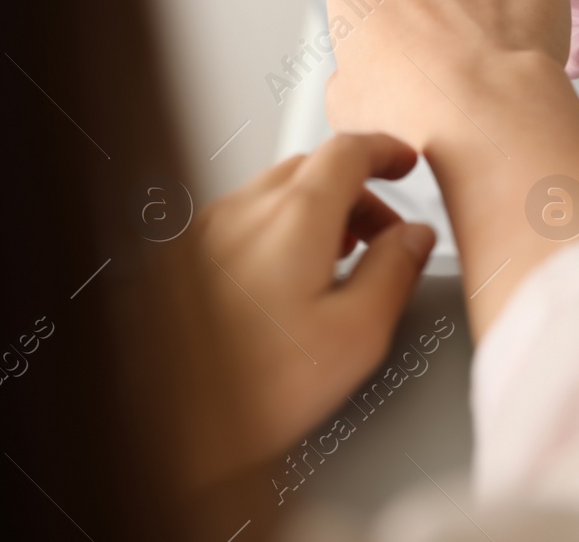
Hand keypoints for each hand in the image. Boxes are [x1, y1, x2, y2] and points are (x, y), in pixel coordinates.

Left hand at [195, 133, 434, 475]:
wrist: (164, 427)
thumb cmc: (250, 390)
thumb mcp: (356, 334)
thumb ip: (395, 271)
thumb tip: (414, 238)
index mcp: (294, 217)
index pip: (348, 150)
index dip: (386, 149)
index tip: (403, 161)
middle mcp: (243, 211)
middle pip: (312, 168)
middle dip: (357, 190)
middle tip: (383, 231)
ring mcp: (204, 231)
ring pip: (273, 194)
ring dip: (316, 210)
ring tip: (337, 261)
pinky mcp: (180, 259)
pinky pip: (240, 221)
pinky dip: (277, 229)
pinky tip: (286, 281)